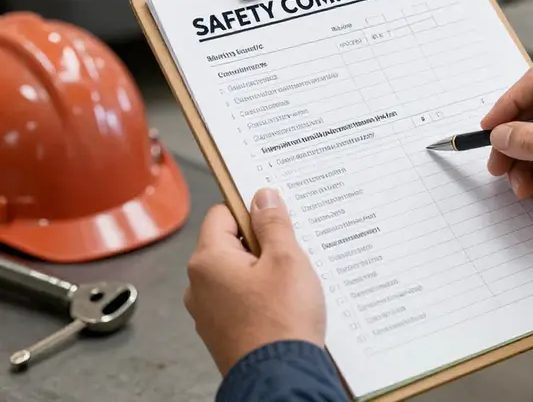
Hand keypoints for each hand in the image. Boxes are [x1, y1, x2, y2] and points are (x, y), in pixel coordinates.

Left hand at [184, 188, 325, 375]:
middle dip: (260, 243)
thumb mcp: (286, 258)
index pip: (222, 213)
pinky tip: (282, 304)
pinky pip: (238, 299)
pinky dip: (259, 295)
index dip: (250, 210)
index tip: (274, 216)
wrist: (280, 379)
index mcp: (208, 261)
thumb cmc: (281, 322)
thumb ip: (273, 223)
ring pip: (236, 272)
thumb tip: (263, 197)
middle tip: (289, 251)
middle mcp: (199, 285)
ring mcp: (208, 312)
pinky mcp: (221, 332)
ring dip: (262, 270)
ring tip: (289, 282)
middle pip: (229, 243)